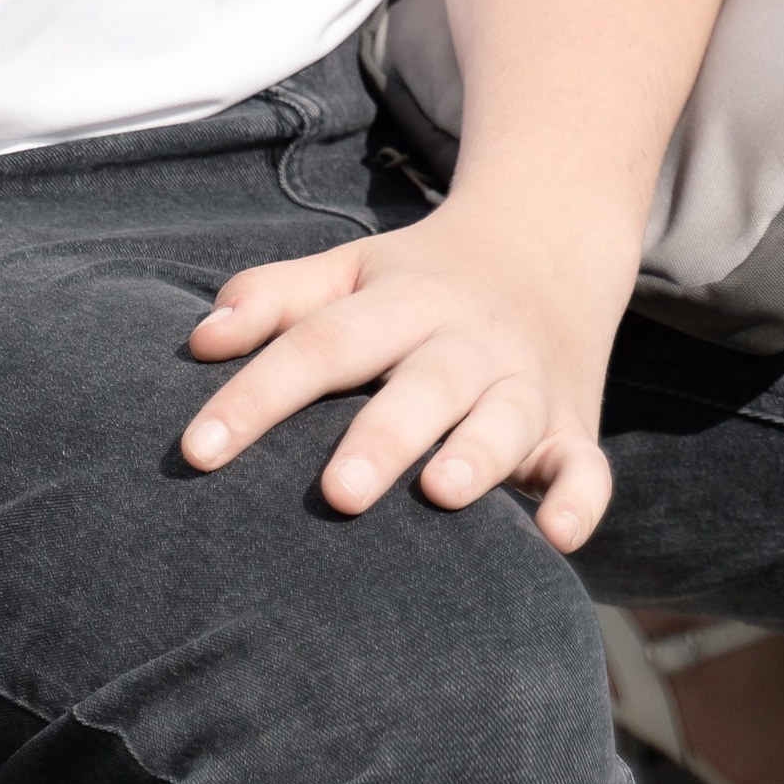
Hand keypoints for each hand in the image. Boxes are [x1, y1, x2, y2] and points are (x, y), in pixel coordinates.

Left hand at [181, 198, 628, 555]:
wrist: (549, 245)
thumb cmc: (420, 280)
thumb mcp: (351, 271)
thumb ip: (275, 299)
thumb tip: (197, 340)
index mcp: (400, 300)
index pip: (321, 343)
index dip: (257, 395)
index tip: (197, 452)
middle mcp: (465, 340)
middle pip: (421, 383)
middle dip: (380, 437)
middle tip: (336, 494)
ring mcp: (524, 384)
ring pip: (503, 419)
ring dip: (477, 455)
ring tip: (441, 495)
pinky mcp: (572, 429)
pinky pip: (586, 467)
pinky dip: (580, 499)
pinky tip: (558, 538)